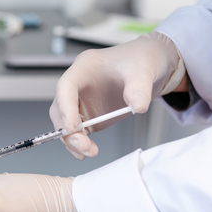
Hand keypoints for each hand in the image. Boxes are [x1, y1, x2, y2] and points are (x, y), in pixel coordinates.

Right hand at [50, 31, 185, 159]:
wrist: (151, 67)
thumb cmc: (141, 60)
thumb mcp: (144, 70)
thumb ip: (139, 88)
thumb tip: (138, 106)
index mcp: (85, 67)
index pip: (66, 86)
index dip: (65, 107)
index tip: (72, 126)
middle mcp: (79, 86)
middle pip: (60, 109)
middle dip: (68, 130)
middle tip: (84, 145)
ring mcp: (82, 101)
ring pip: (65, 123)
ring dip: (73, 140)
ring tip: (89, 151)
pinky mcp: (90, 116)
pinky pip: (78, 132)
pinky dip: (80, 144)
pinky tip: (88, 152)